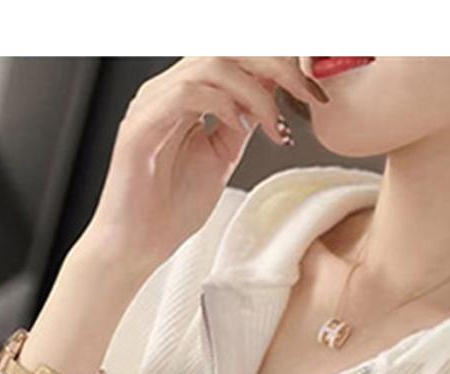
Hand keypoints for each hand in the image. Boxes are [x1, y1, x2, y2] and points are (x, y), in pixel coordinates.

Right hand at [80, 57, 325, 278]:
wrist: (137, 245)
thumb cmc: (170, 209)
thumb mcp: (220, 159)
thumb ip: (240, 125)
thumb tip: (270, 100)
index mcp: (185, 97)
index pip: (235, 59)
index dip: (278, 67)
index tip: (312, 92)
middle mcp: (166, 92)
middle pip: (226, 51)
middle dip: (275, 67)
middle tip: (307, 94)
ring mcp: (151, 105)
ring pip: (209, 64)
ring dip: (253, 90)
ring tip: (272, 124)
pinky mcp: (140, 127)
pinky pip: (185, 94)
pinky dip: (221, 104)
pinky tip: (239, 126)